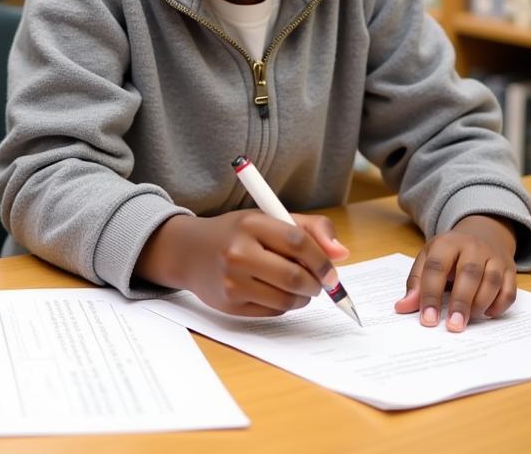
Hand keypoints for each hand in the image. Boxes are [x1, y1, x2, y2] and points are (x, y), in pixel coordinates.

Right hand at [135, 210, 348, 316]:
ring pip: (287, 300)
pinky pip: (273, 312)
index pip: (298, 242)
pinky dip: (283, 305)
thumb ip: (308, 229)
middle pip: (295, 277)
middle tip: (317, 282)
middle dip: (315, 284)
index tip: (332, 271)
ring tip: (295, 285)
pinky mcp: (230, 304)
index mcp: (250, 224)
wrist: (189, 251)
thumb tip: (341, 254)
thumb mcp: (266, 218)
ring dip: (302, 297)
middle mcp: (238, 252)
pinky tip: (273, 291)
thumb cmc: (235, 233)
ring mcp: (232, 281)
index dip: (322, 259)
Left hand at [394, 214, 516, 330]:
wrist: (482, 234)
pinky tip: (487, 314)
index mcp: (446, 243)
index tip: (428, 319)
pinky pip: (509, 291)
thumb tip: (402, 307)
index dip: (430, 294)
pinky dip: (499, 306)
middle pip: (468, 274)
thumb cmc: (450, 253)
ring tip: (467, 320)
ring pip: (491, 282)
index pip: (436, 267)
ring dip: (480, 304)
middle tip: (454, 326)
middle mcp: (473, 247)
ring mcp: (494, 258)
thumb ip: (416, 283)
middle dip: (460, 303)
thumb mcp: (428, 258)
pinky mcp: (510, 270)